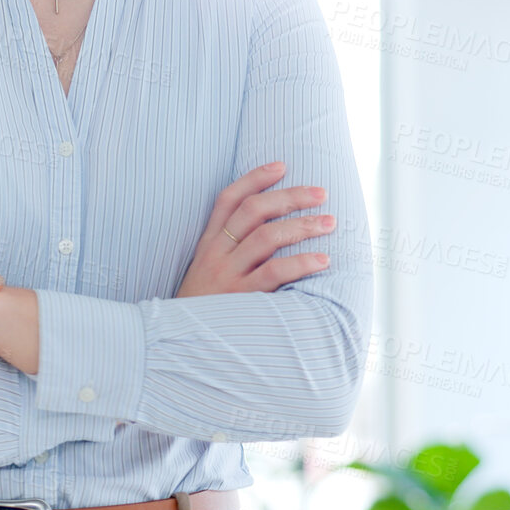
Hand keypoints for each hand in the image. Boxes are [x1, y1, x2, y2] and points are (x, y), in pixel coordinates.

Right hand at [176, 161, 336, 297]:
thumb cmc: (203, 308)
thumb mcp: (206, 272)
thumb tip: (271, 229)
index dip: (254, 178)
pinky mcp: (240, 298)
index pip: (229, 199)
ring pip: (266, 237)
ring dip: (302, 226)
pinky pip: (274, 273)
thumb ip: (230, 250)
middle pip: (253, 211)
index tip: (282, 165)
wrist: (180, 344)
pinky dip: (301, 263)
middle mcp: (216, 254)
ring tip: (329, 223)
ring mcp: (227, 275)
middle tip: (321, 193)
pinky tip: (322, 260)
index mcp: (208, 243)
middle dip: (290, 197)